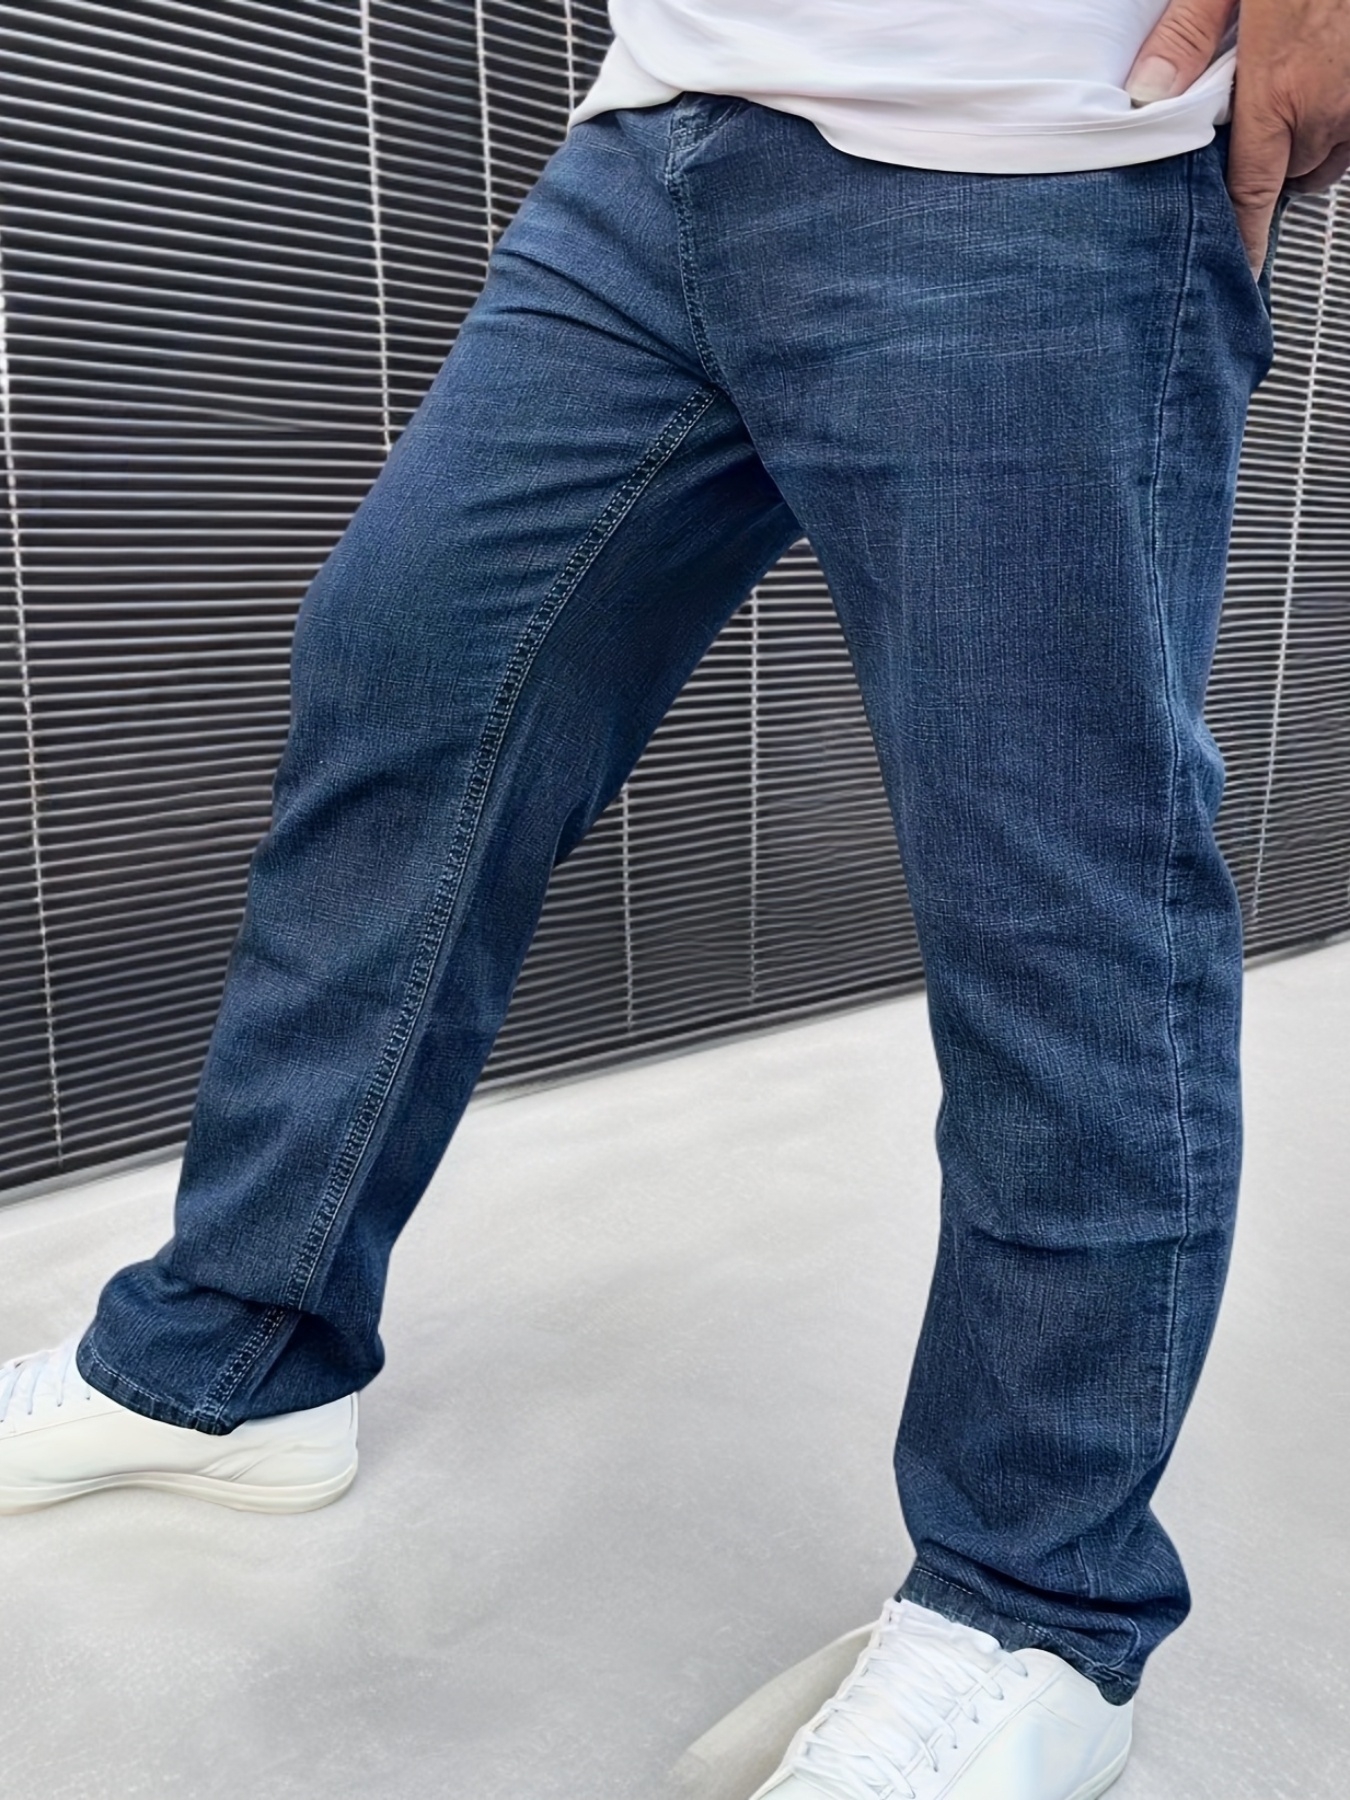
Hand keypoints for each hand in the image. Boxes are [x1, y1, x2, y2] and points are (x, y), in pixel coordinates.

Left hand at [1126, 0, 1349, 273]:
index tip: (1240, 269)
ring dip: (1318, 138)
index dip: (1244, 238)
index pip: (1252, 193)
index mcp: (1281, 91)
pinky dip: (1347, 114)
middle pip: (1295, 173)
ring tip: (1304, 87)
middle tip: (1262, 115)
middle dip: (1277, 159)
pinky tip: (1336, 72)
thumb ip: (1186, 36)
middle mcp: (1333, 108)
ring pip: (1337, 152)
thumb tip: (1144, 95)